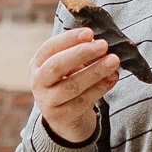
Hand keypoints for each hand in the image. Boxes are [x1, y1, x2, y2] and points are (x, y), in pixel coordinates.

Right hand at [29, 27, 121, 143]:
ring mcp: (48, 102)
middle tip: (103, 45)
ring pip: (72, 85)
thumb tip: (99, 45)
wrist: (66, 118)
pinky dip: (100, 88)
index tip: (90, 33)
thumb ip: (80, 54)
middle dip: (81, 53)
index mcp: (37, 64)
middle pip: (56, 66)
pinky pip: (84, 101)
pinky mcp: (62, 117)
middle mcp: (38, 82)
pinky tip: (112, 78)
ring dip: (96, 71)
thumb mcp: (69, 66)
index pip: (50, 48)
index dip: (69, 39)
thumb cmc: (69, 82)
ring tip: (114, 61)